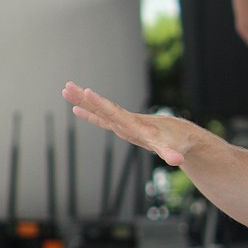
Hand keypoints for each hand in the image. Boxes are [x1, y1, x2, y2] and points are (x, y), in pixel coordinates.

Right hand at [62, 82, 188, 165]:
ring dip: (84, 101)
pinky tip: (76, 108)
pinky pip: (103, 118)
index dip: (102, 104)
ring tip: (66, 89)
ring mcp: (124, 123)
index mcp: (136, 125)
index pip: (116, 113)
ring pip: (101, 110)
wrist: (181, 133)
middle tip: (68, 86)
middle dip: (87, 98)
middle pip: (104, 108)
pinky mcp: (123, 126)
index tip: (88, 92)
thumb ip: (171, 155)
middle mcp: (128, 121)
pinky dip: (91, 113)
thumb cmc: (177, 142)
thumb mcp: (173, 150)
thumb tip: (176, 162)